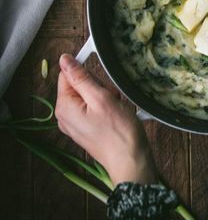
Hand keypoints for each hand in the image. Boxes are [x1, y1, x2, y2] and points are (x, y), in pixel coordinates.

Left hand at [55, 54, 155, 185]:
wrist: (130, 160)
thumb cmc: (118, 132)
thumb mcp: (100, 98)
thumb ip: (80, 77)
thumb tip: (64, 59)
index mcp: (64, 106)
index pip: (68, 74)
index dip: (86, 71)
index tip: (102, 79)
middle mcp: (65, 115)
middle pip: (79, 84)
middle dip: (98, 86)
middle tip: (110, 98)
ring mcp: (75, 123)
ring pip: (89, 94)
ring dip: (104, 96)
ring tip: (115, 107)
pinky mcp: (86, 127)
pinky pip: (94, 106)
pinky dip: (106, 105)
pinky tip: (115, 113)